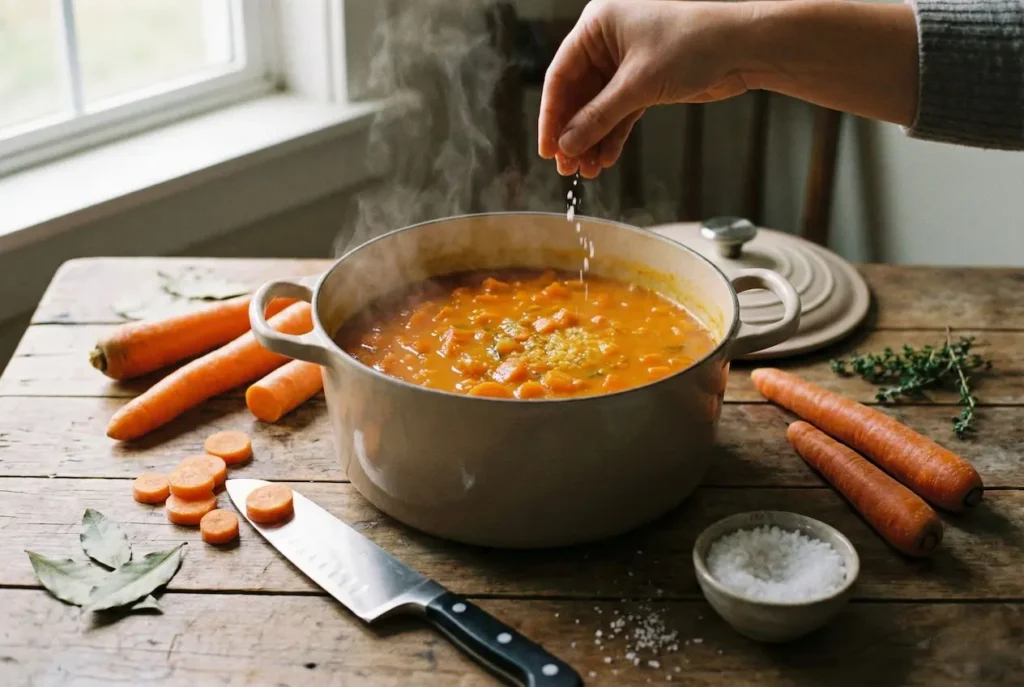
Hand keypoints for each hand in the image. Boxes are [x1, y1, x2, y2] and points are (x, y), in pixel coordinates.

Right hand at [538, 0, 750, 177]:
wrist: (743, 47)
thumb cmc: (694, 44)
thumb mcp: (638, 84)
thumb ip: (598, 117)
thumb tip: (567, 145)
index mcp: (597, 25)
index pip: (559, 75)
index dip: (551, 116)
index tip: (547, 149)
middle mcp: (607, 41)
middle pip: (577, 95)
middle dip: (573, 133)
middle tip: (566, 166)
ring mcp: (626, 63)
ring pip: (598, 108)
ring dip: (592, 139)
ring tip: (588, 170)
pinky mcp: (645, 82)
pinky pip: (619, 113)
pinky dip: (613, 135)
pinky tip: (606, 158)